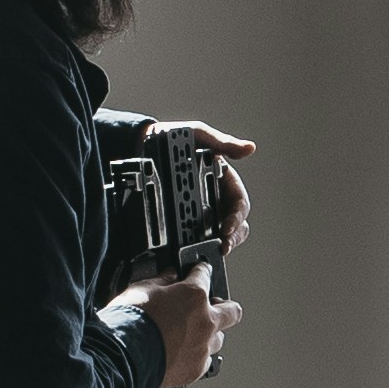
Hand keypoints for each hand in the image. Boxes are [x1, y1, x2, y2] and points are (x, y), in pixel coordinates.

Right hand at [118, 268, 238, 379]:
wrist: (121, 356)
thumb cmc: (128, 322)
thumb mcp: (141, 289)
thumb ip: (161, 281)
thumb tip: (169, 275)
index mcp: (194, 295)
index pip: (205, 275)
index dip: (201, 271)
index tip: (200, 271)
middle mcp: (205, 321)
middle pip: (232, 311)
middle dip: (224, 306)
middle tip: (212, 305)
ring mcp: (203, 347)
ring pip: (219, 339)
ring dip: (210, 334)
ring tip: (194, 334)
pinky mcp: (196, 369)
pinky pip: (205, 361)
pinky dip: (197, 356)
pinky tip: (184, 354)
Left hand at [147, 119, 255, 245]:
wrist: (139, 144)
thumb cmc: (173, 137)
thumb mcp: (198, 135)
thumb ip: (222, 143)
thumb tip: (249, 148)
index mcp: (224, 181)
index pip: (239, 204)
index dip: (237, 217)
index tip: (227, 227)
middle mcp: (215, 198)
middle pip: (234, 225)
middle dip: (231, 238)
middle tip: (223, 246)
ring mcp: (198, 211)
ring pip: (216, 235)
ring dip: (216, 245)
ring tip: (207, 252)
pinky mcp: (180, 220)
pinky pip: (192, 237)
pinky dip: (194, 245)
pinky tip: (188, 251)